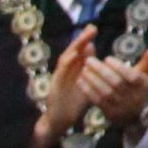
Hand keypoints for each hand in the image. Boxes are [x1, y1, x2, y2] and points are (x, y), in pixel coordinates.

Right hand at [28, 26, 97, 147]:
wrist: (61, 120)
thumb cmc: (75, 101)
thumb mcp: (86, 82)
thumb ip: (90, 68)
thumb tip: (92, 50)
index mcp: (73, 69)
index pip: (79, 52)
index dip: (85, 40)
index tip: (93, 28)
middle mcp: (65, 71)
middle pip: (72, 52)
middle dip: (81, 40)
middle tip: (91, 28)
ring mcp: (58, 78)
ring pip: (65, 60)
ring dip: (74, 48)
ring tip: (83, 38)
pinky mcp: (54, 87)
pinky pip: (60, 74)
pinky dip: (66, 64)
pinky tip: (73, 56)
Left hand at [79, 43, 147, 126]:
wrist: (135, 114)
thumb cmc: (139, 88)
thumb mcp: (146, 74)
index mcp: (142, 85)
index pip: (131, 75)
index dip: (119, 67)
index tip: (107, 58)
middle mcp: (132, 96)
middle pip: (116, 83)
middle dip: (101, 71)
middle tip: (89, 60)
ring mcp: (120, 105)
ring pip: (105, 92)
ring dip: (92, 80)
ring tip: (83, 69)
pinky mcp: (109, 112)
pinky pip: (97, 101)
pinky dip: (88, 91)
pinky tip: (81, 81)